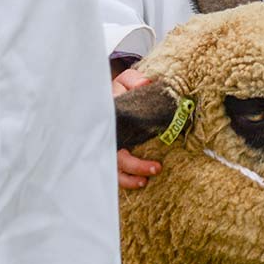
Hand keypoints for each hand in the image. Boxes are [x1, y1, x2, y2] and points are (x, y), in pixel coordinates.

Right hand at [112, 66, 161, 189]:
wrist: (118, 96)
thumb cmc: (121, 90)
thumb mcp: (126, 81)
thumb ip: (133, 80)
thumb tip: (146, 83)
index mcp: (109, 118)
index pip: (110, 131)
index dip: (119, 141)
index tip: (134, 148)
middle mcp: (107, 136)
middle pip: (115, 156)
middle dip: (134, 166)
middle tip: (156, 168)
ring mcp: (110, 148)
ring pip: (115, 169)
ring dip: (129, 179)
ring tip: (145, 181)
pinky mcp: (117, 156)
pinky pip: (118, 174)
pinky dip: (127, 181)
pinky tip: (141, 183)